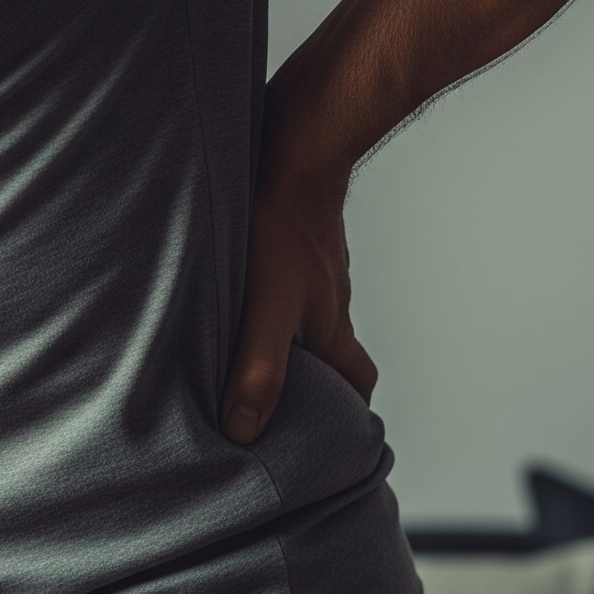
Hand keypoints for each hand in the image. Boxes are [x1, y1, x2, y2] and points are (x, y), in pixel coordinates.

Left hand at [221, 168, 377, 444]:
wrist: (294, 159)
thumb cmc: (283, 231)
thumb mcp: (268, 312)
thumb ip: (258, 370)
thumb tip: (243, 429)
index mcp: (334, 332)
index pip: (358, 383)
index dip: (350, 412)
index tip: (332, 434)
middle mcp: (328, 305)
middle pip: (331, 354)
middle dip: (311, 379)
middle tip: (275, 398)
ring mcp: (312, 274)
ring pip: (305, 318)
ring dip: (283, 339)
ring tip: (240, 353)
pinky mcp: (291, 246)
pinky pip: (285, 284)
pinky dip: (267, 300)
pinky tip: (235, 298)